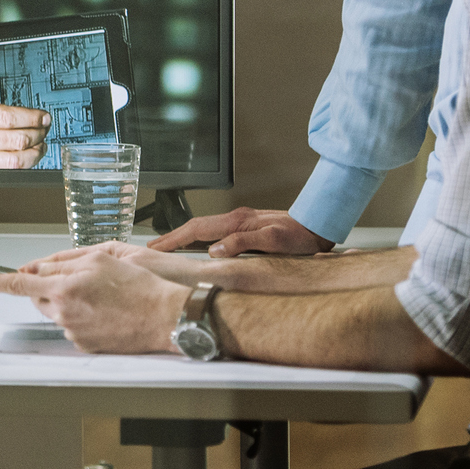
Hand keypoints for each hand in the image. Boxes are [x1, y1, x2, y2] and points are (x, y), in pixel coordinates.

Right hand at [0, 68, 49, 168]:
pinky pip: (2, 169)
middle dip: (39, 132)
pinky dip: (20, 165)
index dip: (31, 116)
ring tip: (41, 145)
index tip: (41, 115)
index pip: (8, 115)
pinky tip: (25, 160)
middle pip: (17, 136)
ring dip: (34, 151)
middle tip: (46, 127)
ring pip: (15, 156)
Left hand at [0, 246, 188, 353]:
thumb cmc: (140, 286)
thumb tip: (37, 269)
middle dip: (51, 288)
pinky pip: (73, 327)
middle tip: (83, 282)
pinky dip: (83, 318)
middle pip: (39, 298)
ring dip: (69, 302)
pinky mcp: (85, 345)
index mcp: (66, 287)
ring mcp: (74, 331)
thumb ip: (64, 263)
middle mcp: (65, 312)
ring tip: (103, 298)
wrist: (164, 317)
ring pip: (57, 312)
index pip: (18, 284)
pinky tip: (106, 313)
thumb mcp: (101, 259)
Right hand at [147, 207, 332, 255]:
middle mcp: (235, 218)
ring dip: (182, 237)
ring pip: (202, 228)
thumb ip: (243, 243)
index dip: (174, 239)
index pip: (196, 230)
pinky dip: (196, 238)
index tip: (156, 248)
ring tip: (166, 247)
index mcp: (237, 221)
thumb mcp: (274, 241)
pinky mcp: (245, 226)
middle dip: (171, 237)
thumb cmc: (300, 237)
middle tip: (151, 248)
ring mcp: (239, 221)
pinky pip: (213, 231)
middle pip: (194, 226)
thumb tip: (214, 250)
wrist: (318, 226)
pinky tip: (195, 245)